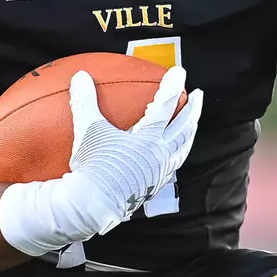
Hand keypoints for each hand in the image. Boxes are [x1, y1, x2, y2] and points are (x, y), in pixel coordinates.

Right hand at [64, 66, 202, 234]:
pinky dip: (176, 153)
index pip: (166, 106)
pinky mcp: (154, 186)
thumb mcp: (88, 131)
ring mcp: (160, 172)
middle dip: (193, 109)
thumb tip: (79, 75)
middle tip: (197, 94)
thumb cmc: (92, 166)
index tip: (179, 71)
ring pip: (182, 148)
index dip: (172, 86)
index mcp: (148, 138)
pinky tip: (172, 153)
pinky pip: (172, 165)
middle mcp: (160, 154)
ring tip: (192, 123)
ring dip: (189, 132)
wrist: (93, 206)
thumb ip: (85, 101)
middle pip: (184, 127)